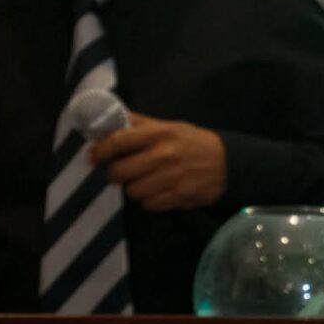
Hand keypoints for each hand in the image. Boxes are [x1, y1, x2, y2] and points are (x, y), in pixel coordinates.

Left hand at [91, 114, 226, 210]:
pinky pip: (149, 205)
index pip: (118, 141)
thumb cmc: (193, 142)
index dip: (100, 150)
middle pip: (119, 172)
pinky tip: (157, 193)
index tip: (94, 156)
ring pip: (133, 191)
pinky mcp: (180, 196)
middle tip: (122, 173)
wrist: (229, 162)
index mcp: (159, 134)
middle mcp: (163, 155)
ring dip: (134, 189)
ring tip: (143, 183)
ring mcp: (172, 177)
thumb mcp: (170, 126)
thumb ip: (140, 124)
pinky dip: (149, 201)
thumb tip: (108, 119)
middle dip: (116, 175)